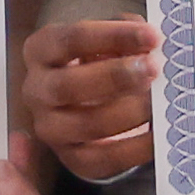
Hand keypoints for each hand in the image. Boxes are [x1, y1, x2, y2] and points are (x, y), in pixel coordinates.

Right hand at [16, 12, 160, 180]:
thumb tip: (148, 43)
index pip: (71, 39)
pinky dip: (135, 148)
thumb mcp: (103, 41)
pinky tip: (157, 135)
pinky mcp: (71, 158)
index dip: (113, 36)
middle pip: (69, 85)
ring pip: (87, 124)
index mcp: (40, 51)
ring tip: (157, 101)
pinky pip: (104, 159)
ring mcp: (50, 128)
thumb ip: (123, 36)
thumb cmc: (94, 63)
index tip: (152, 35)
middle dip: (116, 77)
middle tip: (153, 69)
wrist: (79, 105)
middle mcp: (37, 90)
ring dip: (129, 112)